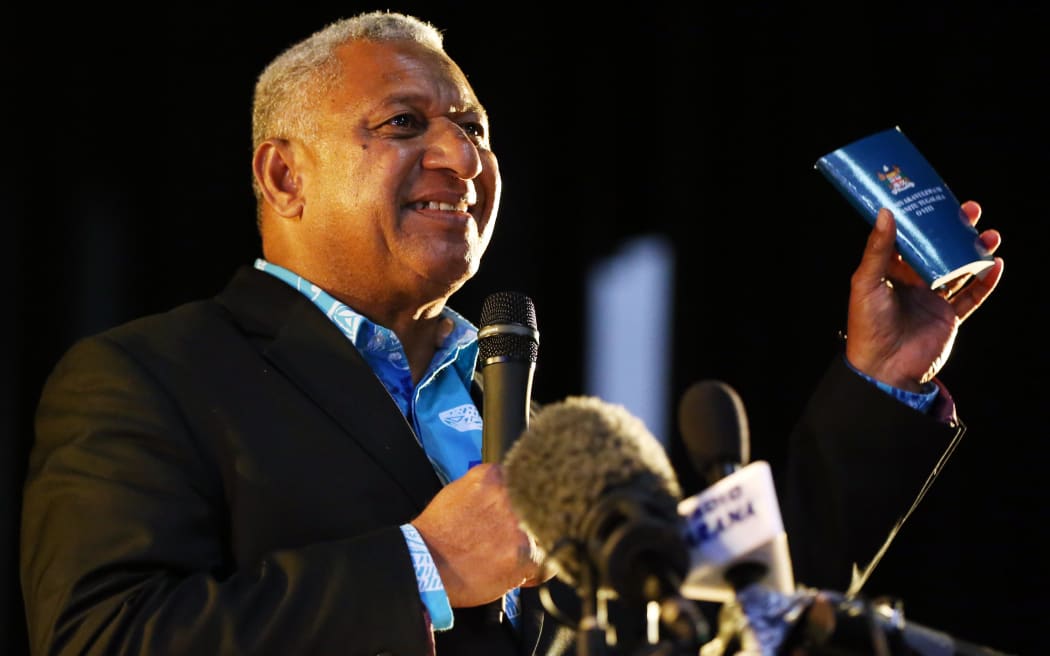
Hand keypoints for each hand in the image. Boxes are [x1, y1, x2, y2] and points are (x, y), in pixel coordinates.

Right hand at [411, 462, 549, 607]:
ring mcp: (520, 525)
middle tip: (512, 539)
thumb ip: (489, 488)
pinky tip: (510, 572)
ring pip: (543, 536)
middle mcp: (510, 496)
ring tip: (505, 557)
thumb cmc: (437, 533)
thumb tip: (508, 492)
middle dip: (531, 524)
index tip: (523, 512)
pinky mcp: (525, 554)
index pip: (527, 483)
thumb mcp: (459, 491)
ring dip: (531, 548)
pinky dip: (531, 573)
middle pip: (540, 509)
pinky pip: (544, 564)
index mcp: (494, 476)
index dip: (526, 502)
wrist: (424, 564)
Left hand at [844, 200, 1002, 390]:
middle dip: (955, 231)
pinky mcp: (949, 317)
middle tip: (971, 210)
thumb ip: (878, 249)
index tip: (938, 200)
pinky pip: (971, 297)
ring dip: (975, 252)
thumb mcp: (867, 282)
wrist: (885, 369)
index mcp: (890, 272)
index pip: (910, 240)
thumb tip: (887, 212)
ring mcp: (932, 300)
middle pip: (939, 251)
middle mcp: (912, 283)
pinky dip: (985, 282)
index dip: (925, 222)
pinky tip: (996, 266)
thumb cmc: (868, 325)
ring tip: (989, 235)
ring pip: (959, 270)